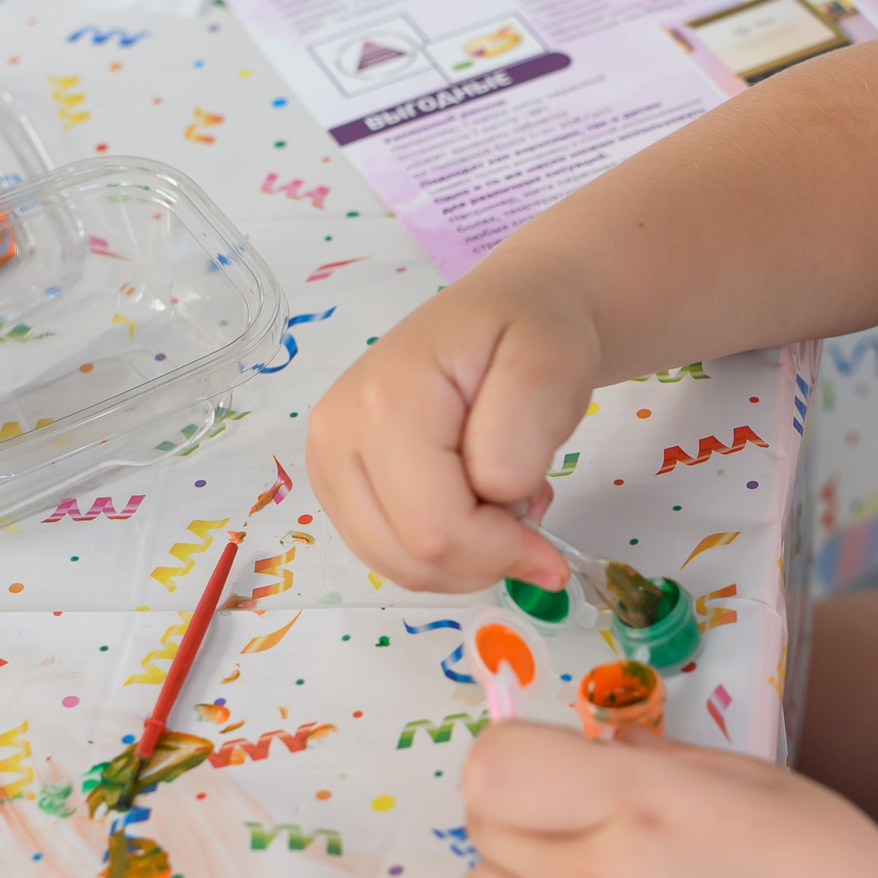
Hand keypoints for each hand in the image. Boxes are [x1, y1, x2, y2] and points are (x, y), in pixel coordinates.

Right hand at [306, 261, 601, 592]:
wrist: (507, 311)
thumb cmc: (529, 334)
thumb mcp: (551, 365)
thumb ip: (522, 435)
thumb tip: (496, 500)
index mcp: (383, 401)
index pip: (437, 530)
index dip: (504, 549)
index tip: (547, 518)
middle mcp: (336, 433)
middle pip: (411, 557)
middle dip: (486, 554)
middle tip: (527, 497)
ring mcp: (327, 460)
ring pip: (397, 567)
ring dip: (466, 556)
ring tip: (501, 494)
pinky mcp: (335, 484)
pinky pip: (390, 556)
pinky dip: (442, 552)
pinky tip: (472, 503)